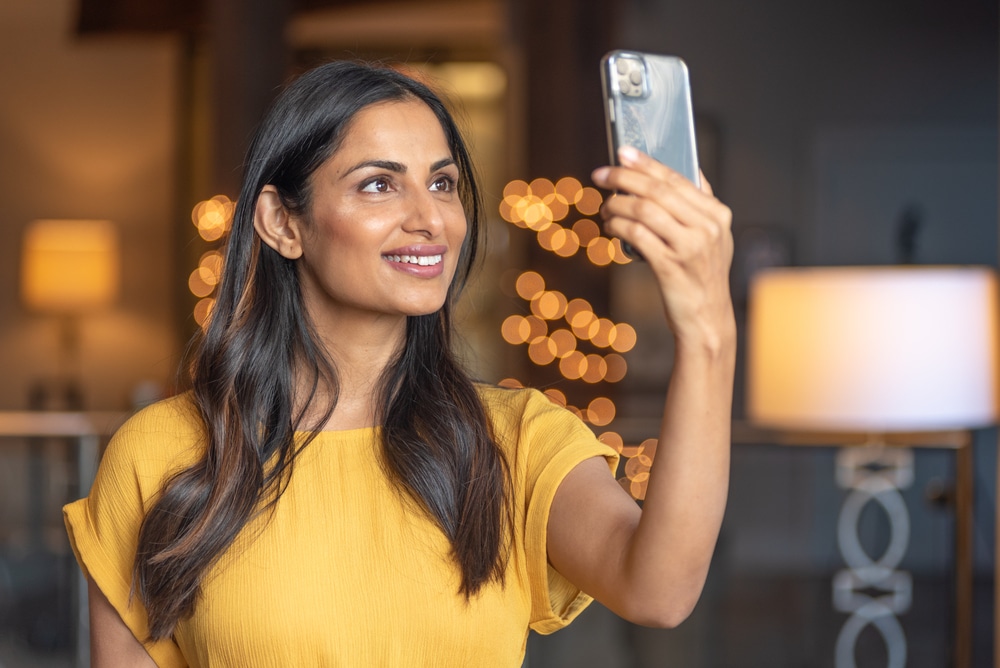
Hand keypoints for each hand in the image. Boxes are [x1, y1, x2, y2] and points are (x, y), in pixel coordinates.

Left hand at [591, 146, 734, 349]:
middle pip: (658, 190)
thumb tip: (689, 169)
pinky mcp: (670, 266)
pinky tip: (609, 226)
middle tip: (600, 175)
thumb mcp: (715, 237)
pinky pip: (636, 235)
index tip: (623, 152)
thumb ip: (702, 205)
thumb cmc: (702, 276)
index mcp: (718, 214)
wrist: (706, 319)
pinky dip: (617, 226)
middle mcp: (707, 228)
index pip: (678, 178)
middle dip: (624, 178)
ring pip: (644, 210)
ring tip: (605, 207)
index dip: (647, 163)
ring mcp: (690, 247)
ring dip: (617, 205)